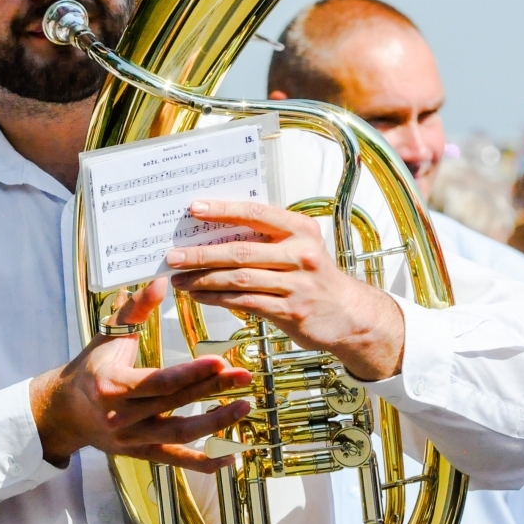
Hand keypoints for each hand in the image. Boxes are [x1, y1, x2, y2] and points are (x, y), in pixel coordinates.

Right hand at [30, 278, 251, 472]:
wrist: (64, 411)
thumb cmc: (91, 368)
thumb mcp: (108, 335)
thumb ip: (135, 308)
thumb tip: (161, 282)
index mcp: (112, 385)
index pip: (158, 381)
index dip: (191, 373)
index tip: (220, 361)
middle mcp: (121, 416)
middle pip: (174, 403)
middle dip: (212, 388)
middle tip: (242, 375)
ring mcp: (131, 439)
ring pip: (179, 434)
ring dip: (215, 423)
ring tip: (243, 407)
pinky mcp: (140, 453)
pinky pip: (175, 460)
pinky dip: (203, 463)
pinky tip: (229, 458)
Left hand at [165, 200, 404, 381]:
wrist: (350, 314)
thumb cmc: (316, 277)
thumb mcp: (301, 248)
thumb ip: (268, 238)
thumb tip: (216, 231)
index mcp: (300, 229)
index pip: (255, 213)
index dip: (223, 210)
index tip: (194, 208)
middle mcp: (300, 254)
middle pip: (241, 251)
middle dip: (202, 253)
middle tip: (173, 255)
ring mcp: (296, 284)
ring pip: (238, 279)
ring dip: (203, 279)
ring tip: (179, 279)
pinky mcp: (290, 311)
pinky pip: (245, 302)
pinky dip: (217, 299)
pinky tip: (199, 296)